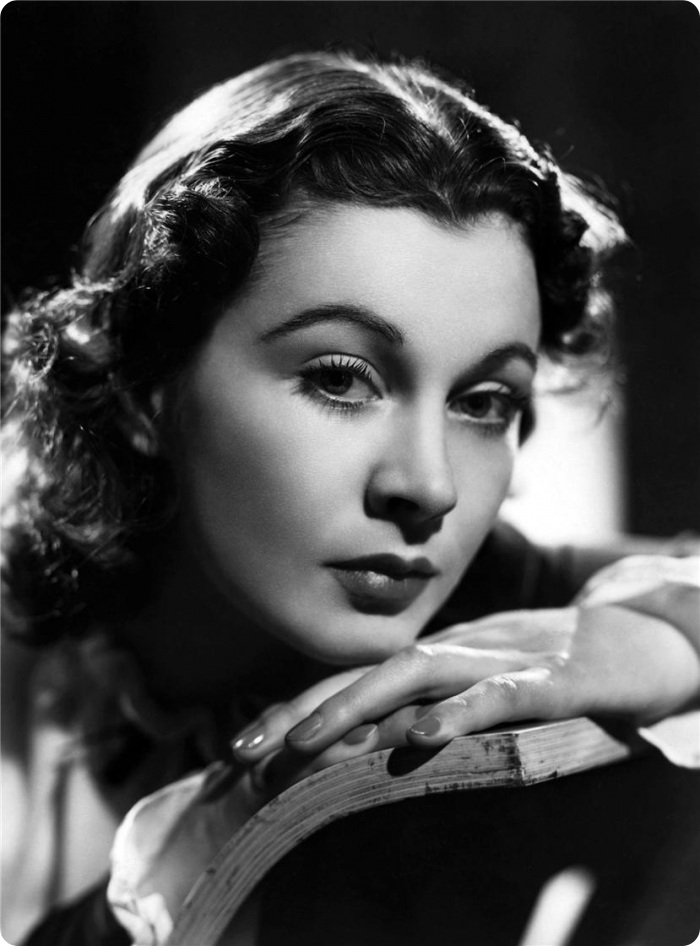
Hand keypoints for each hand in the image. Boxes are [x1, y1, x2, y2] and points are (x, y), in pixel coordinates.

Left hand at [231, 598, 699, 793]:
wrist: (628, 643)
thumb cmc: (544, 670)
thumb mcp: (474, 691)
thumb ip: (426, 711)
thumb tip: (362, 747)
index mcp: (432, 661)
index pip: (352, 682)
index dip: (294, 712)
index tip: (239, 748)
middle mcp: (452, 654)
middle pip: (366, 677)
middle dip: (301, 713)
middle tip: (243, 751)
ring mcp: (495, 660)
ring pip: (417, 677)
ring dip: (357, 709)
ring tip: (307, 745)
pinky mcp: (547, 680)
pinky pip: (497, 696)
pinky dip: (457, 714)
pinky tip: (422, 738)